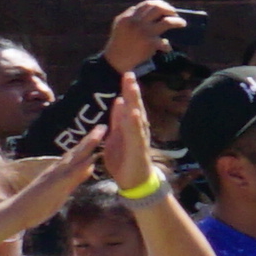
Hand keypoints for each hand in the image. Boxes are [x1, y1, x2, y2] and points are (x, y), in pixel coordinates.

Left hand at [91, 68, 155, 194]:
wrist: (133, 182)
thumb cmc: (125, 160)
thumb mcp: (116, 136)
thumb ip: (118, 120)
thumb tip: (119, 101)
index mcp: (130, 126)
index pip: (129, 105)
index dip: (127, 90)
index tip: (126, 74)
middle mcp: (137, 130)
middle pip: (135, 107)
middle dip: (132, 91)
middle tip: (129, 74)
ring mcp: (139, 139)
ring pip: (137, 117)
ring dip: (135, 103)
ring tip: (132, 87)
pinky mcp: (139, 149)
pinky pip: (137, 135)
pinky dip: (136, 123)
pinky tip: (135, 113)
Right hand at [102, 0, 185, 80]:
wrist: (116, 60)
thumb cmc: (120, 42)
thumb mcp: (120, 25)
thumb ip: (129, 15)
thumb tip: (144, 9)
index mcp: (129, 17)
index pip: (147, 4)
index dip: (160, 4)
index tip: (166, 8)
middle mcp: (137, 22)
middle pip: (158, 8)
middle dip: (169, 9)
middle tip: (175, 13)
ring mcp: (145, 32)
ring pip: (167, 22)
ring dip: (177, 21)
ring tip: (182, 23)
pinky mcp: (150, 43)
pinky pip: (165, 42)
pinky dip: (167, 46)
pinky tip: (167, 48)